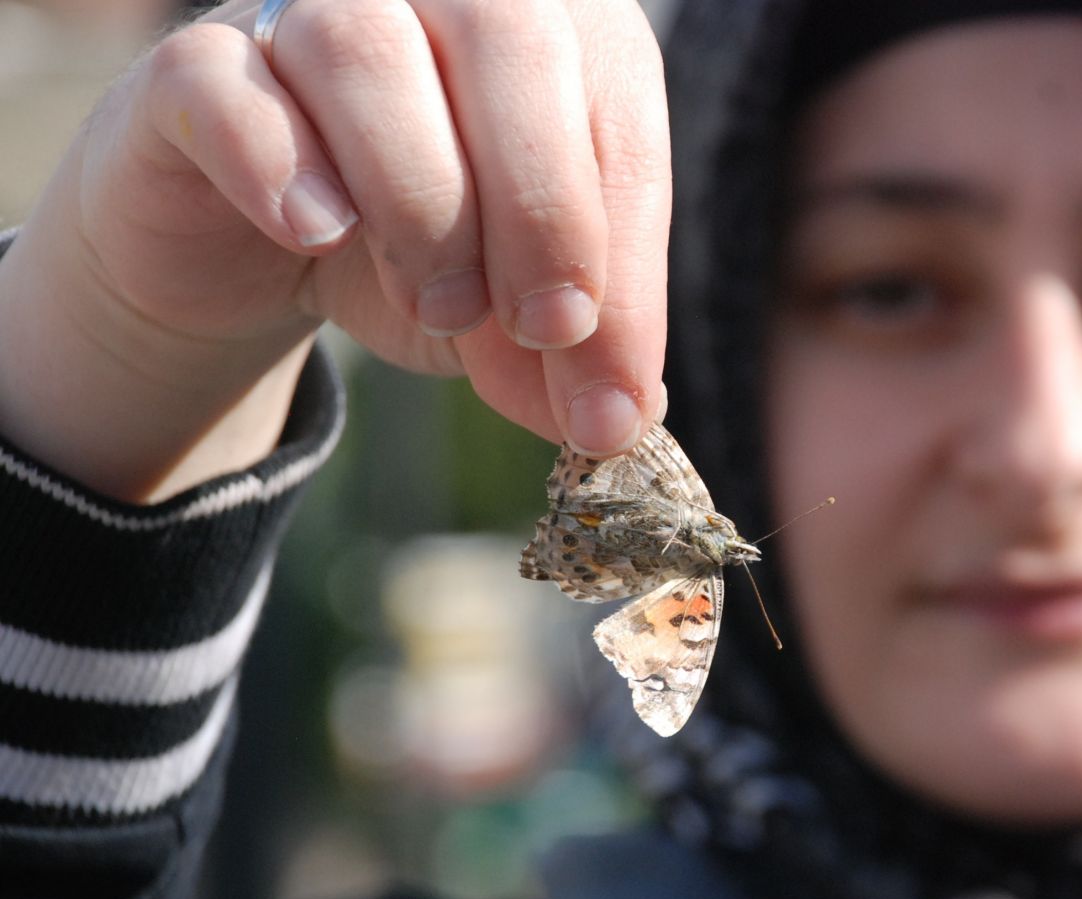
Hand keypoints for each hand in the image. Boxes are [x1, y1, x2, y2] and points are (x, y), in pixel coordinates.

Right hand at [0, 0, 668, 499]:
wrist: (247, 255)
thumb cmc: (411, 259)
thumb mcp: (510, 317)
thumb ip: (568, 351)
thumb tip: (618, 416)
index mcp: (547, 36)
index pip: (616, 118)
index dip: (630, 261)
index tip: (616, 394)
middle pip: (508, 40)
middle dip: (545, 210)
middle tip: (546, 332)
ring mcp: (301, 12)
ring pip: (368, 51)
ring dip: (424, 200)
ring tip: (442, 306)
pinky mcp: (192, 69)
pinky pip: (229, 84)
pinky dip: (281, 165)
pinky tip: (318, 235)